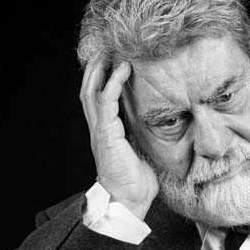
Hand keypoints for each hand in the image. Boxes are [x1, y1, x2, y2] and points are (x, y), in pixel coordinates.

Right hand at [79, 59, 157, 218]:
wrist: (129, 200)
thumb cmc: (136, 182)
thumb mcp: (142, 151)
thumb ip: (143, 136)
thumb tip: (162, 125)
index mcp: (106, 133)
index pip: (98, 100)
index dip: (101, 80)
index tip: (111, 62)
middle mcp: (99, 129)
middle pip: (88, 91)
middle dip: (94, 69)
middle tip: (104, 49)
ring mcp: (100, 130)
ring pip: (92, 92)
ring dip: (100, 70)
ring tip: (109, 51)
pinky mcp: (106, 133)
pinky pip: (106, 101)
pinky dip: (114, 83)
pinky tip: (122, 69)